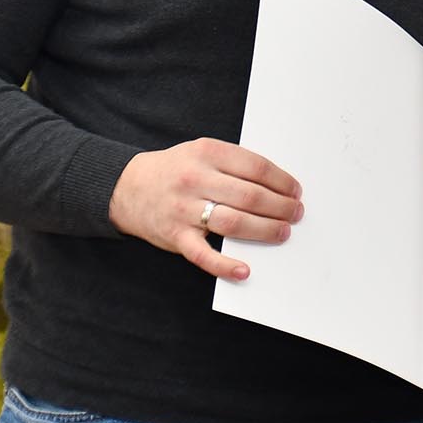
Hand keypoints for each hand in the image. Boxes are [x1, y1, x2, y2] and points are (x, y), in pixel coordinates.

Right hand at [108, 137, 302, 280]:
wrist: (126, 187)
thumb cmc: (175, 170)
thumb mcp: (201, 151)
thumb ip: (233, 163)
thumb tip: (276, 184)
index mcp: (207, 152)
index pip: (256, 167)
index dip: (282, 181)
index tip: (295, 191)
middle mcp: (196, 179)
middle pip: (250, 196)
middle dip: (280, 207)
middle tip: (295, 213)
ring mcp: (184, 209)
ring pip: (234, 222)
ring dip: (264, 230)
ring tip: (282, 232)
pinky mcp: (175, 236)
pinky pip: (203, 255)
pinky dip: (224, 266)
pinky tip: (244, 270)